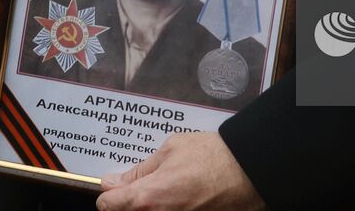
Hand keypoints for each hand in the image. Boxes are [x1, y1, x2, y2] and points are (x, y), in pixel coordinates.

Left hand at [96, 133, 263, 210]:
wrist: (246, 172)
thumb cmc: (212, 157)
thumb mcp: (170, 150)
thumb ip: (140, 170)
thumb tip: (115, 181)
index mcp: (147, 197)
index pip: (108, 204)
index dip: (110, 192)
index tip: (116, 186)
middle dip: (130, 202)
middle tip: (146, 186)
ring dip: (150, 205)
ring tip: (169, 190)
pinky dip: (169, 208)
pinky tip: (182, 197)